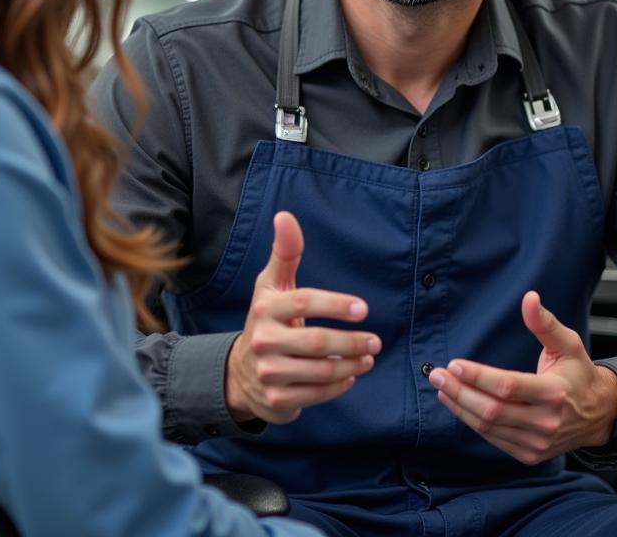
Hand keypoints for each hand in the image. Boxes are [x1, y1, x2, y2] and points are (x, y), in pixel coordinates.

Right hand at [225, 211, 379, 424]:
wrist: (242, 371)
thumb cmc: (267, 319)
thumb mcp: (272, 285)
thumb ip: (285, 252)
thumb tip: (285, 216)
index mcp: (264, 308)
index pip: (302, 302)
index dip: (335, 305)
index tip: (363, 309)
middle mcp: (263, 340)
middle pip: (316, 342)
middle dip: (351, 341)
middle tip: (375, 341)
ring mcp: (269, 372)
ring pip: (320, 371)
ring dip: (351, 364)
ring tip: (368, 356)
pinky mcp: (276, 400)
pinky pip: (316, 394)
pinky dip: (339, 386)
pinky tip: (350, 375)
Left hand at [427, 291, 616, 464]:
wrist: (599, 415)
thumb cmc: (578, 374)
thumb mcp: (568, 344)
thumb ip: (545, 323)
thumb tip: (529, 297)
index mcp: (554, 393)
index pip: (508, 386)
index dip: (479, 377)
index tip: (454, 364)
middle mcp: (546, 422)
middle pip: (493, 410)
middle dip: (460, 392)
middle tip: (436, 375)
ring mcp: (538, 442)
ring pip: (489, 427)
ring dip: (460, 407)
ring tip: (441, 387)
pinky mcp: (530, 454)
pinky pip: (494, 439)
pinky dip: (471, 421)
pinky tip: (457, 404)